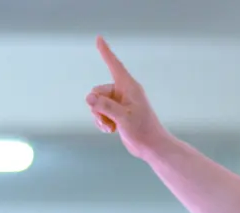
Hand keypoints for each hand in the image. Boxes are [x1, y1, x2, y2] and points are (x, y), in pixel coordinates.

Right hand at [88, 36, 170, 157]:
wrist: (151, 147)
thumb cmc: (143, 130)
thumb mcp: (123, 118)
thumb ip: (105, 106)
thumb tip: (88, 97)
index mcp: (129, 87)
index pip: (114, 65)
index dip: (105, 52)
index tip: (99, 38)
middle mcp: (123, 92)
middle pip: (97, 91)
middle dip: (97, 106)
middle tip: (109, 119)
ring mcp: (119, 103)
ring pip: (96, 104)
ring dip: (99, 117)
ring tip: (111, 127)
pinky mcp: (117, 113)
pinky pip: (99, 113)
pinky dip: (102, 122)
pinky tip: (111, 131)